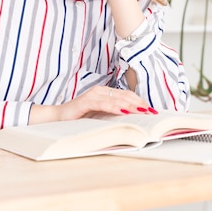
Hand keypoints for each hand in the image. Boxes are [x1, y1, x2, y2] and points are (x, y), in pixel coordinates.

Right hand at [30, 86, 156, 123]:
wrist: (58, 118)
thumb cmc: (79, 118)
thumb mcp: (100, 116)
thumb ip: (113, 115)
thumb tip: (133, 119)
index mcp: (105, 93)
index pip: (127, 95)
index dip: (140, 102)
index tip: (152, 110)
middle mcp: (100, 91)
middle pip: (125, 96)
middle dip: (139, 104)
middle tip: (151, 111)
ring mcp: (93, 95)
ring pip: (116, 99)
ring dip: (131, 105)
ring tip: (142, 111)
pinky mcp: (85, 101)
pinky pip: (103, 104)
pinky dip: (114, 107)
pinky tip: (123, 112)